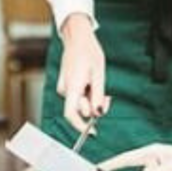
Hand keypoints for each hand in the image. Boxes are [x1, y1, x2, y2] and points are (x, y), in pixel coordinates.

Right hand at [57, 14, 109, 131]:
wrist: (77, 38)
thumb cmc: (88, 53)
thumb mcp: (99, 74)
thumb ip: (98, 95)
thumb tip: (98, 113)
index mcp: (72, 87)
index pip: (71, 115)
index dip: (81, 126)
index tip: (93, 132)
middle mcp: (65, 89)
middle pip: (80, 109)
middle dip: (94, 107)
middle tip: (107, 97)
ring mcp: (64, 87)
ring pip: (80, 102)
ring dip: (91, 98)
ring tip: (97, 82)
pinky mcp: (66, 84)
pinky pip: (77, 95)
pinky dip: (86, 93)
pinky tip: (91, 81)